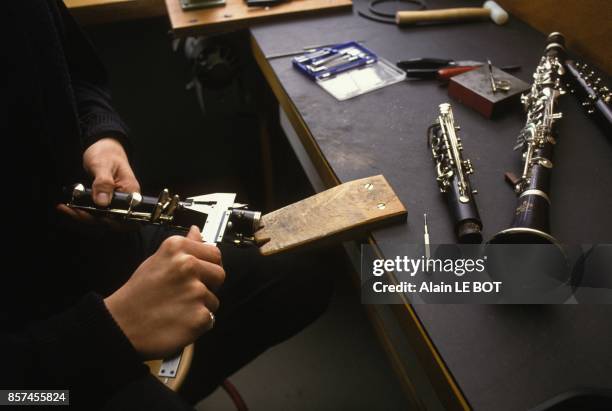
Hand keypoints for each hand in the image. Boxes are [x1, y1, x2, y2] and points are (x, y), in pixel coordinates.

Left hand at [58, 137, 139, 220]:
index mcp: (131, 193)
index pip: (127, 216)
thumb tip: (102, 202)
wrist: (103, 148)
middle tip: (71, 210)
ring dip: (82, 216)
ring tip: (65, 208)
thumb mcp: (104, 165)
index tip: (94, 217)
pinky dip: (80, 211)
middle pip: (112, 220)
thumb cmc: (107, 153)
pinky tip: (67, 207)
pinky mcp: (104, 203)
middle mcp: (124, 201)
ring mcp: (114, 203)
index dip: (113, 221)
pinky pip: (93, 212)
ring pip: (100, 218)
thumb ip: (104, 183)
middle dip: (91, 219)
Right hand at [104, 226, 224, 359]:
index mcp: (177, 248)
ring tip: (177, 308)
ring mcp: (195, 291)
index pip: (214, 253)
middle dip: (208, 286)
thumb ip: (183, 246)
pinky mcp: (200, 316)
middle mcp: (188, 265)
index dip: (208, 266)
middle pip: (219, 274)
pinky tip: (178, 321)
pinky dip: (197, 324)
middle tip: (186, 294)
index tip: (198, 274)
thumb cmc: (138, 294)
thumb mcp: (157, 260)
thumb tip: (197, 231)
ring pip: (214, 299)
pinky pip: (210, 319)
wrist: (120, 325)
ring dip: (200, 306)